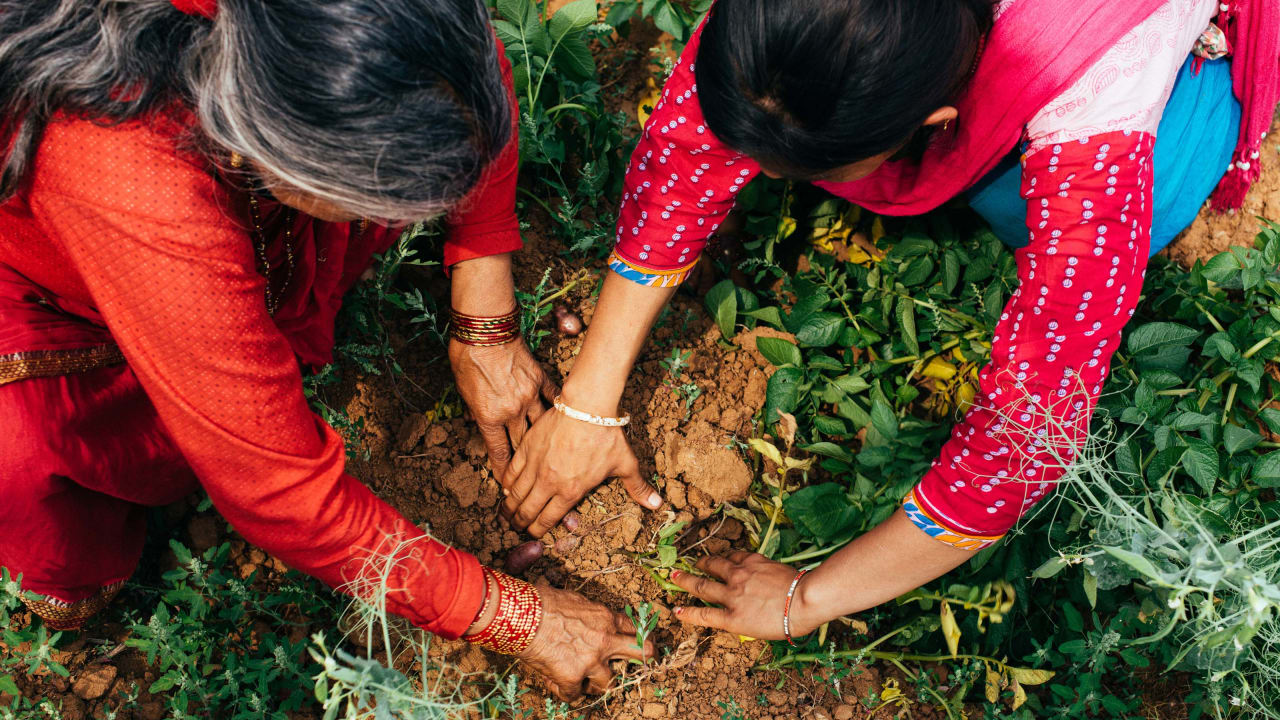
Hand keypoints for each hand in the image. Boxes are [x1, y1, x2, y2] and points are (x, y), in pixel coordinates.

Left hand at [450, 339, 556, 479]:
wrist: (485, 331)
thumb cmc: (467, 359)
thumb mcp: (464, 393)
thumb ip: (477, 412)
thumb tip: (484, 423)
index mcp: (489, 417)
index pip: (499, 451)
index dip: (504, 470)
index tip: (508, 482)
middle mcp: (512, 411)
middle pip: (523, 444)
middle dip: (526, 462)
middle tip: (530, 476)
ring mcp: (530, 396)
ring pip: (541, 426)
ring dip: (543, 440)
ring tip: (550, 453)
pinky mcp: (540, 380)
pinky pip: (552, 400)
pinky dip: (554, 410)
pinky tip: (561, 420)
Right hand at [503, 408, 661, 537]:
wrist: (587, 406)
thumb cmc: (607, 436)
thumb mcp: (625, 464)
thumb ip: (637, 487)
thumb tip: (658, 505)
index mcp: (570, 491)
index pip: (547, 520)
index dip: (538, 531)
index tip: (533, 534)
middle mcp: (549, 482)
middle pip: (527, 511)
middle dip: (520, 524)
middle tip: (515, 527)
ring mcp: (535, 465)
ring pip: (514, 494)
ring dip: (509, 507)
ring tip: (505, 514)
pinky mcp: (526, 448)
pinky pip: (510, 471)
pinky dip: (506, 482)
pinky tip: (505, 488)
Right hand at [517, 584, 653, 700]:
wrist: (523, 616)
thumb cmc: (543, 603)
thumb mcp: (576, 601)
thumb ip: (591, 614)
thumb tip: (591, 619)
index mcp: (606, 619)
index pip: (634, 628)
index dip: (637, 636)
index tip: (636, 642)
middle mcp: (605, 641)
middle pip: (643, 652)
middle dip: (646, 658)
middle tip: (641, 666)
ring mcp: (591, 661)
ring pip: (609, 683)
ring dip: (596, 683)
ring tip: (582, 680)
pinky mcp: (572, 678)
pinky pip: (574, 695)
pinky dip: (564, 691)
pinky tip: (554, 682)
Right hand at [670, 551, 823, 640]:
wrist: (803, 600)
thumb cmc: (784, 622)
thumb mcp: (756, 630)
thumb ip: (738, 619)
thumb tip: (729, 611)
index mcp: (733, 618)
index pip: (703, 615)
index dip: (687, 613)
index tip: (675, 609)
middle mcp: (732, 595)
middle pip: (701, 586)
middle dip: (684, 580)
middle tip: (674, 574)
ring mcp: (741, 576)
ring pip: (715, 565)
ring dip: (704, 563)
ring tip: (698, 562)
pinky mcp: (752, 561)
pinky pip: (734, 556)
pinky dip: (727, 557)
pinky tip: (726, 556)